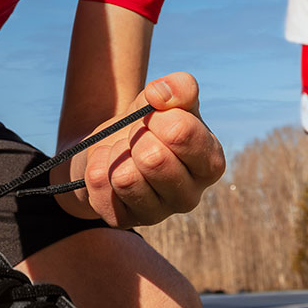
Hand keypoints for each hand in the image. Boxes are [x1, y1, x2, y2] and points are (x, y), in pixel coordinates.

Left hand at [74, 74, 225, 227]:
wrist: (112, 144)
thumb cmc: (149, 122)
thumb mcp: (166, 97)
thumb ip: (178, 87)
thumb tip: (159, 95)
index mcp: (210, 164)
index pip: (181, 133)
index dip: (157, 117)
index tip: (153, 117)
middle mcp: (190, 197)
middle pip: (152, 159)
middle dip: (136, 137)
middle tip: (137, 138)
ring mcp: (157, 214)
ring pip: (124, 177)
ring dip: (115, 153)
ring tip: (124, 153)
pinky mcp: (124, 221)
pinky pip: (100, 187)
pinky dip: (97, 166)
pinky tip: (108, 168)